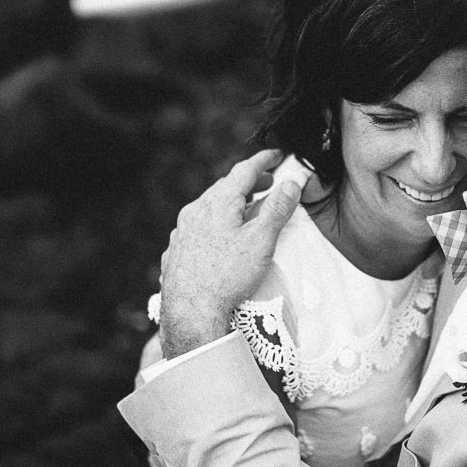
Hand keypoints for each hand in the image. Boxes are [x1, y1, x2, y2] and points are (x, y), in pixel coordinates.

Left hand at [157, 150, 301, 358]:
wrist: (191, 311)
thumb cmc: (228, 276)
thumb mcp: (261, 241)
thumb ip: (277, 209)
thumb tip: (290, 183)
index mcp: (218, 202)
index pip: (244, 171)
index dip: (263, 160)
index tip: (277, 154)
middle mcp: (195, 211)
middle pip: (224, 188)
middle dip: (247, 183)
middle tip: (266, 183)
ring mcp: (182, 232)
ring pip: (208, 208)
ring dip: (229, 204)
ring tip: (245, 211)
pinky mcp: (175, 252)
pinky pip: (196, 229)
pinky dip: (213, 225)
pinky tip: (219, 239)